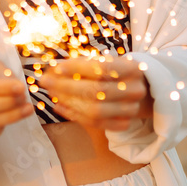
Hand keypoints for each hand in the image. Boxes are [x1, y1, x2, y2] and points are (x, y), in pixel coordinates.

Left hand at [36, 55, 152, 130]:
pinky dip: (74, 115)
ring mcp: (131, 109)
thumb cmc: (115, 72)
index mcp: (132, 68)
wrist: (140, 90)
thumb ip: (82, 64)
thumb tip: (52, 68)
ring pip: (95, 110)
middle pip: (97, 91)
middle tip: (45, 81)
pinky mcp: (123, 123)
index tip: (56, 67)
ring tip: (51, 93)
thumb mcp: (105, 62)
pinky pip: (95, 123)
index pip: (103, 68)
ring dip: (68, 102)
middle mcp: (135, 89)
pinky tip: (59, 106)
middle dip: (67, 86)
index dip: (78, 68)